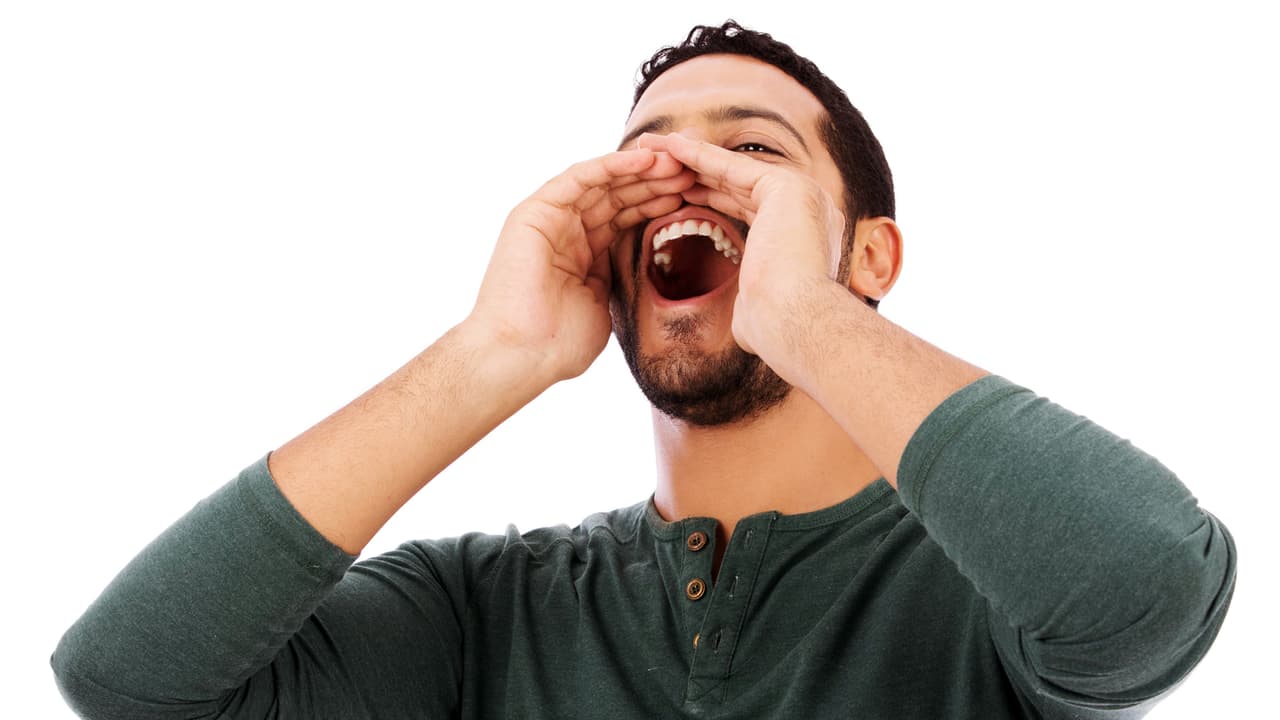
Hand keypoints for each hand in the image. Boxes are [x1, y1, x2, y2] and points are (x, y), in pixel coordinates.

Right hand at [468, 149, 693, 382]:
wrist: (522, 355)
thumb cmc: (559, 343)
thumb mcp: (603, 303)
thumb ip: (616, 276)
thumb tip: (641, 264)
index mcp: (582, 252)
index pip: (624, 216)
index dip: (658, 204)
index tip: (694, 196)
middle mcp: (564, 230)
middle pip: (617, 195)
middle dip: (655, 182)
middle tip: (693, 171)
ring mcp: (548, 219)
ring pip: (601, 182)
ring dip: (640, 170)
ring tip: (676, 162)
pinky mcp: (534, 211)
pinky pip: (579, 179)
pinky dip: (611, 166)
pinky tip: (643, 160)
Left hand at [636, 132, 845, 379]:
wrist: (793, 325)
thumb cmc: (773, 328)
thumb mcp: (757, 309)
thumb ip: (752, 299)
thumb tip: (743, 322)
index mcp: (802, 233)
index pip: (746, 204)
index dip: (709, 197)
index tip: (677, 194)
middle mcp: (808, 206)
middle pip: (738, 182)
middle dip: (695, 170)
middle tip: (659, 159)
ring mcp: (801, 193)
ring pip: (732, 169)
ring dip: (690, 155)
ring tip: (654, 145)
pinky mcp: (787, 186)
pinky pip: (732, 166)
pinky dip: (698, 156)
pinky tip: (669, 147)